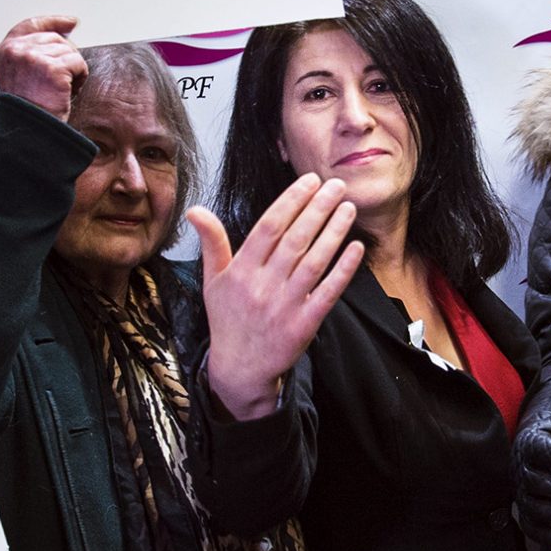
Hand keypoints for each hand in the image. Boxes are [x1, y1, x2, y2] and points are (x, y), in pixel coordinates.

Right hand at [0, 15, 85, 120]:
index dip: (52, 22)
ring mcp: (33, 58)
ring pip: (68, 50)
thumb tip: (62, 34)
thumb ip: (31, 54)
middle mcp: (15, 51)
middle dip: (64, 57)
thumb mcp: (18, 77)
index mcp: (3, 52)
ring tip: (61, 89)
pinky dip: (80, 77)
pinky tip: (68, 91)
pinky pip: (78, 63)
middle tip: (62, 79)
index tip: (69, 22)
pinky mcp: (52, 68)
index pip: (30, 25)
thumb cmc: (26, 110)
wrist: (28, 132)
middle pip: (54, 38)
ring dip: (72, 69)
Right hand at [190, 175, 362, 420]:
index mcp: (241, 271)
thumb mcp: (212, 281)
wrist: (239, 369)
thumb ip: (211, 243)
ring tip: (348, 208)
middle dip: (318, 208)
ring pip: (314, 262)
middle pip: (295, 240)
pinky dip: (344, 270)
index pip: (269, 227)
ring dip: (334, 232)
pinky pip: (328, 292)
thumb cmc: (227, 319)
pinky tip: (356, 248)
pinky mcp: (304, 325)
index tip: (310, 181)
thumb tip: (194, 210)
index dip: (291, 201)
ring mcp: (285, 306)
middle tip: (336, 186)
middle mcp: (262, 285)